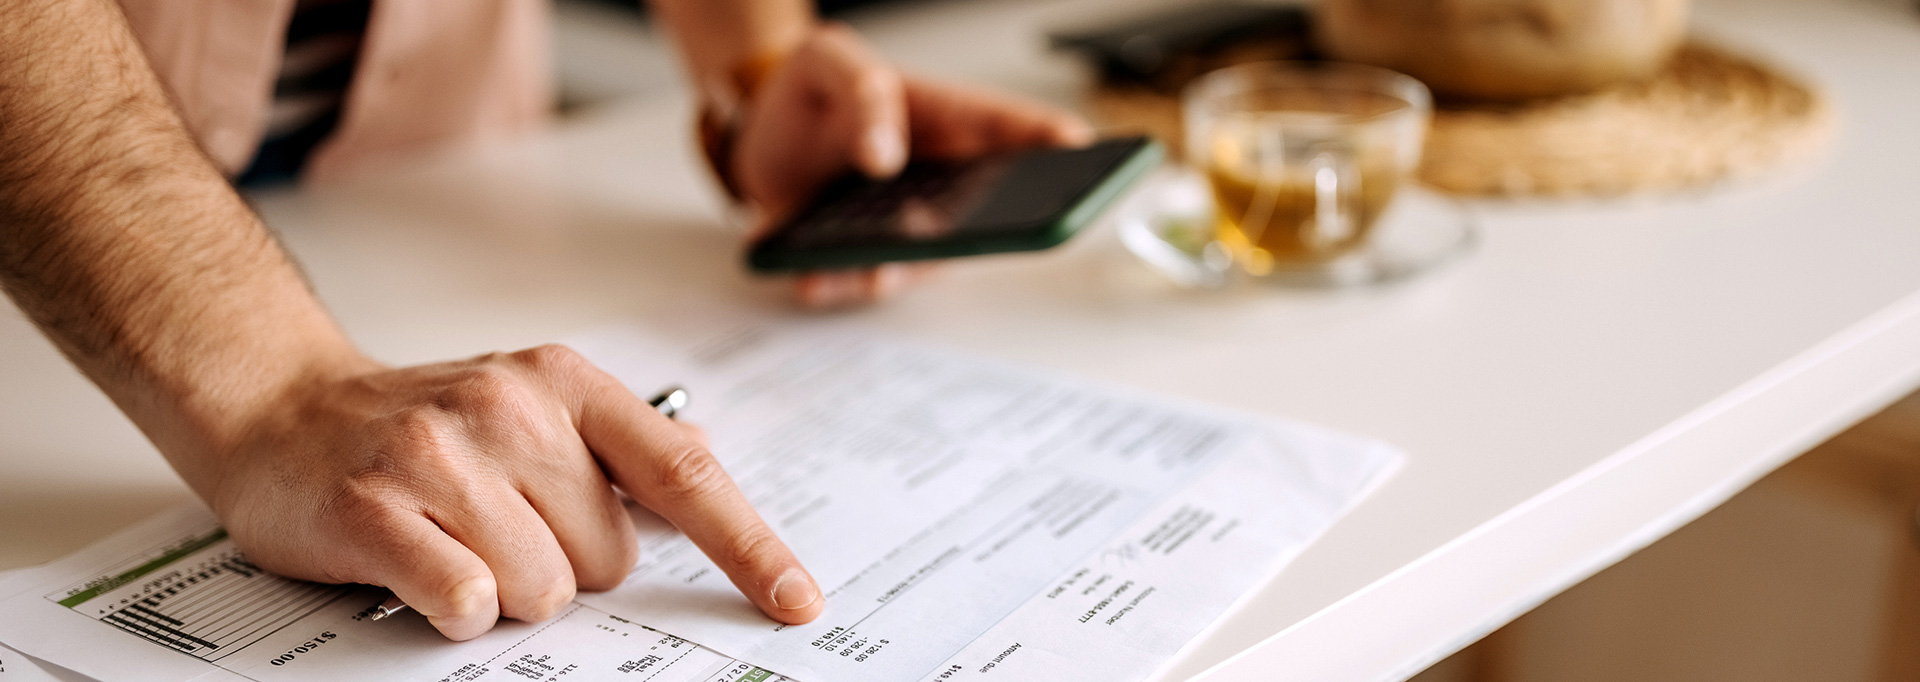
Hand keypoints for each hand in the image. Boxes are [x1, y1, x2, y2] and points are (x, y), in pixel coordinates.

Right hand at [202, 346, 821, 639]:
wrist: (282, 409)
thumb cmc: (420, 421)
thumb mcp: (532, 404)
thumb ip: (622, 440)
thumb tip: (706, 455)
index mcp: (566, 384)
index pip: (684, 473)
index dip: (749, 546)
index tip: (797, 600)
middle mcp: (511, 406)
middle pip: (610, 556)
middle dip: (567, 566)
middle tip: (500, 528)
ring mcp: (442, 454)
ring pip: (544, 588)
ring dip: (508, 591)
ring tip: (456, 542)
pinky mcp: (377, 507)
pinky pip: (468, 599)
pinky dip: (456, 607)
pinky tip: (425, 569)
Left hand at [731, 24, 1093, 307]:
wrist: (757, 123)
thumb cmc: (815, 87)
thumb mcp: (830, 59)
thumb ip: (862, 91)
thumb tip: (883, 154)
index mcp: (950, 120)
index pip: (1019, 132)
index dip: (1058, 145)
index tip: (1077, 151)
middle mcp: (942, 182)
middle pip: (987, 214)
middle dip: (988, 232)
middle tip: (974, 234)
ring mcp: (906, 225)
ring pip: (921, 262)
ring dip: (896, 271)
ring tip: (873, 272)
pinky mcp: (858, 254)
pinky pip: (859, 281)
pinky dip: (837, 284)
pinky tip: (813, 278)